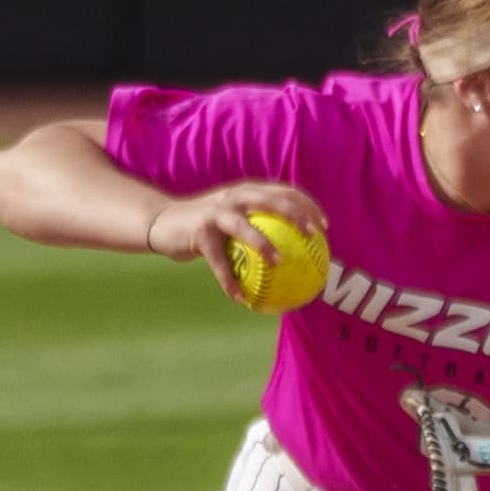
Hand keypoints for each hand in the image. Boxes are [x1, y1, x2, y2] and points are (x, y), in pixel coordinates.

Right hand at [147, 182, 328, 305]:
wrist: (164, 224)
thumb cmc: (207, 226)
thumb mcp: (234, 220)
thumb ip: (259, 226)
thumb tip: (294, 254)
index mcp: (247, 192)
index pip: (284, 191)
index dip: (307, 204)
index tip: (325, 226)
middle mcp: (234, 197)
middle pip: (271, 201)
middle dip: (296, 215)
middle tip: (313, 236)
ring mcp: (216, 213)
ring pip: (245, 227)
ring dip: (264, 245)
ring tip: (280, 262)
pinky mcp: (199, 232)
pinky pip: (218, 261)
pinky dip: (229, 280)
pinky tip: (240, 299)